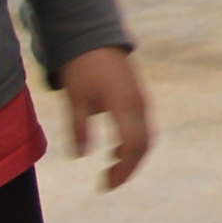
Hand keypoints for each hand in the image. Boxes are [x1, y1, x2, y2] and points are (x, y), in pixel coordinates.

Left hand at [56, 45, 152, 189]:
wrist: (94, 37)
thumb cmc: (82, 68)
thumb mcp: (76, 100)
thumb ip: (79, 129)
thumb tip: (81, 156)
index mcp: (125, 106)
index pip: (134, 146)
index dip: (123, 170)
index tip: (105, 185)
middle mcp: (139, 105)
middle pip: (144, 144)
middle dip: (129, 167)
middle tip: (107, 182)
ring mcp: (141, 100)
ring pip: (146, 136)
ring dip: (132, 156)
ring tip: (111, 168)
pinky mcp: (138, 97)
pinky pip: (142, 126)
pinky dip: (133, 142)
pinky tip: (116, 149)